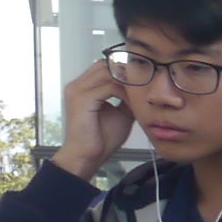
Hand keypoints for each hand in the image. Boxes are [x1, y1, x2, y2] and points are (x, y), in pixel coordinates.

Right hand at [52, 58, 132, 178]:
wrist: (88, 156)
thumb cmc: (102, 137)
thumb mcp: (121, 113)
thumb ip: (127, 98)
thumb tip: (143, 89)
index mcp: (84, 87)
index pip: (104, 66)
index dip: (124, 70)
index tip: (144, 79)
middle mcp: (77, 85)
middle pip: (105, 65)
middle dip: (126, 72)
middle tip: (144, 83)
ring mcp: (77, 90)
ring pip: (107, 72)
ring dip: (126, 81)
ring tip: (140, 93)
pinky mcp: (82, 99)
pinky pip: (108, 87)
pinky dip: (124, 93)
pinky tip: (132, 103)